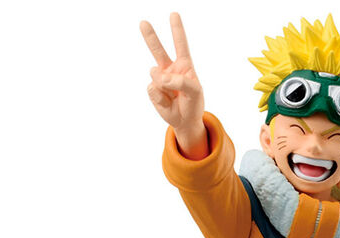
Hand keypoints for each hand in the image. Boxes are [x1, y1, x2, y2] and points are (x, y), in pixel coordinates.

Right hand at [140, 13, 204, 140]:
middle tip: (143, 23)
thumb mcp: (195, 91)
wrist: (185, 121)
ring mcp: (160, 79)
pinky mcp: (153, 90)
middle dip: (150, 37)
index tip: (174, 14)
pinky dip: (161, 98)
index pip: (181, 45)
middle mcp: (170, 69)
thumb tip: (158, 76)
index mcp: (184, 65)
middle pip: (158, 50)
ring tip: (173, 96)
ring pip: (154, 73)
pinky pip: (154, 89)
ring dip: (164, 84)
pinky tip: (167, 102)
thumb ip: (181, 80)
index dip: (177, 29)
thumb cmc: (193, 104)